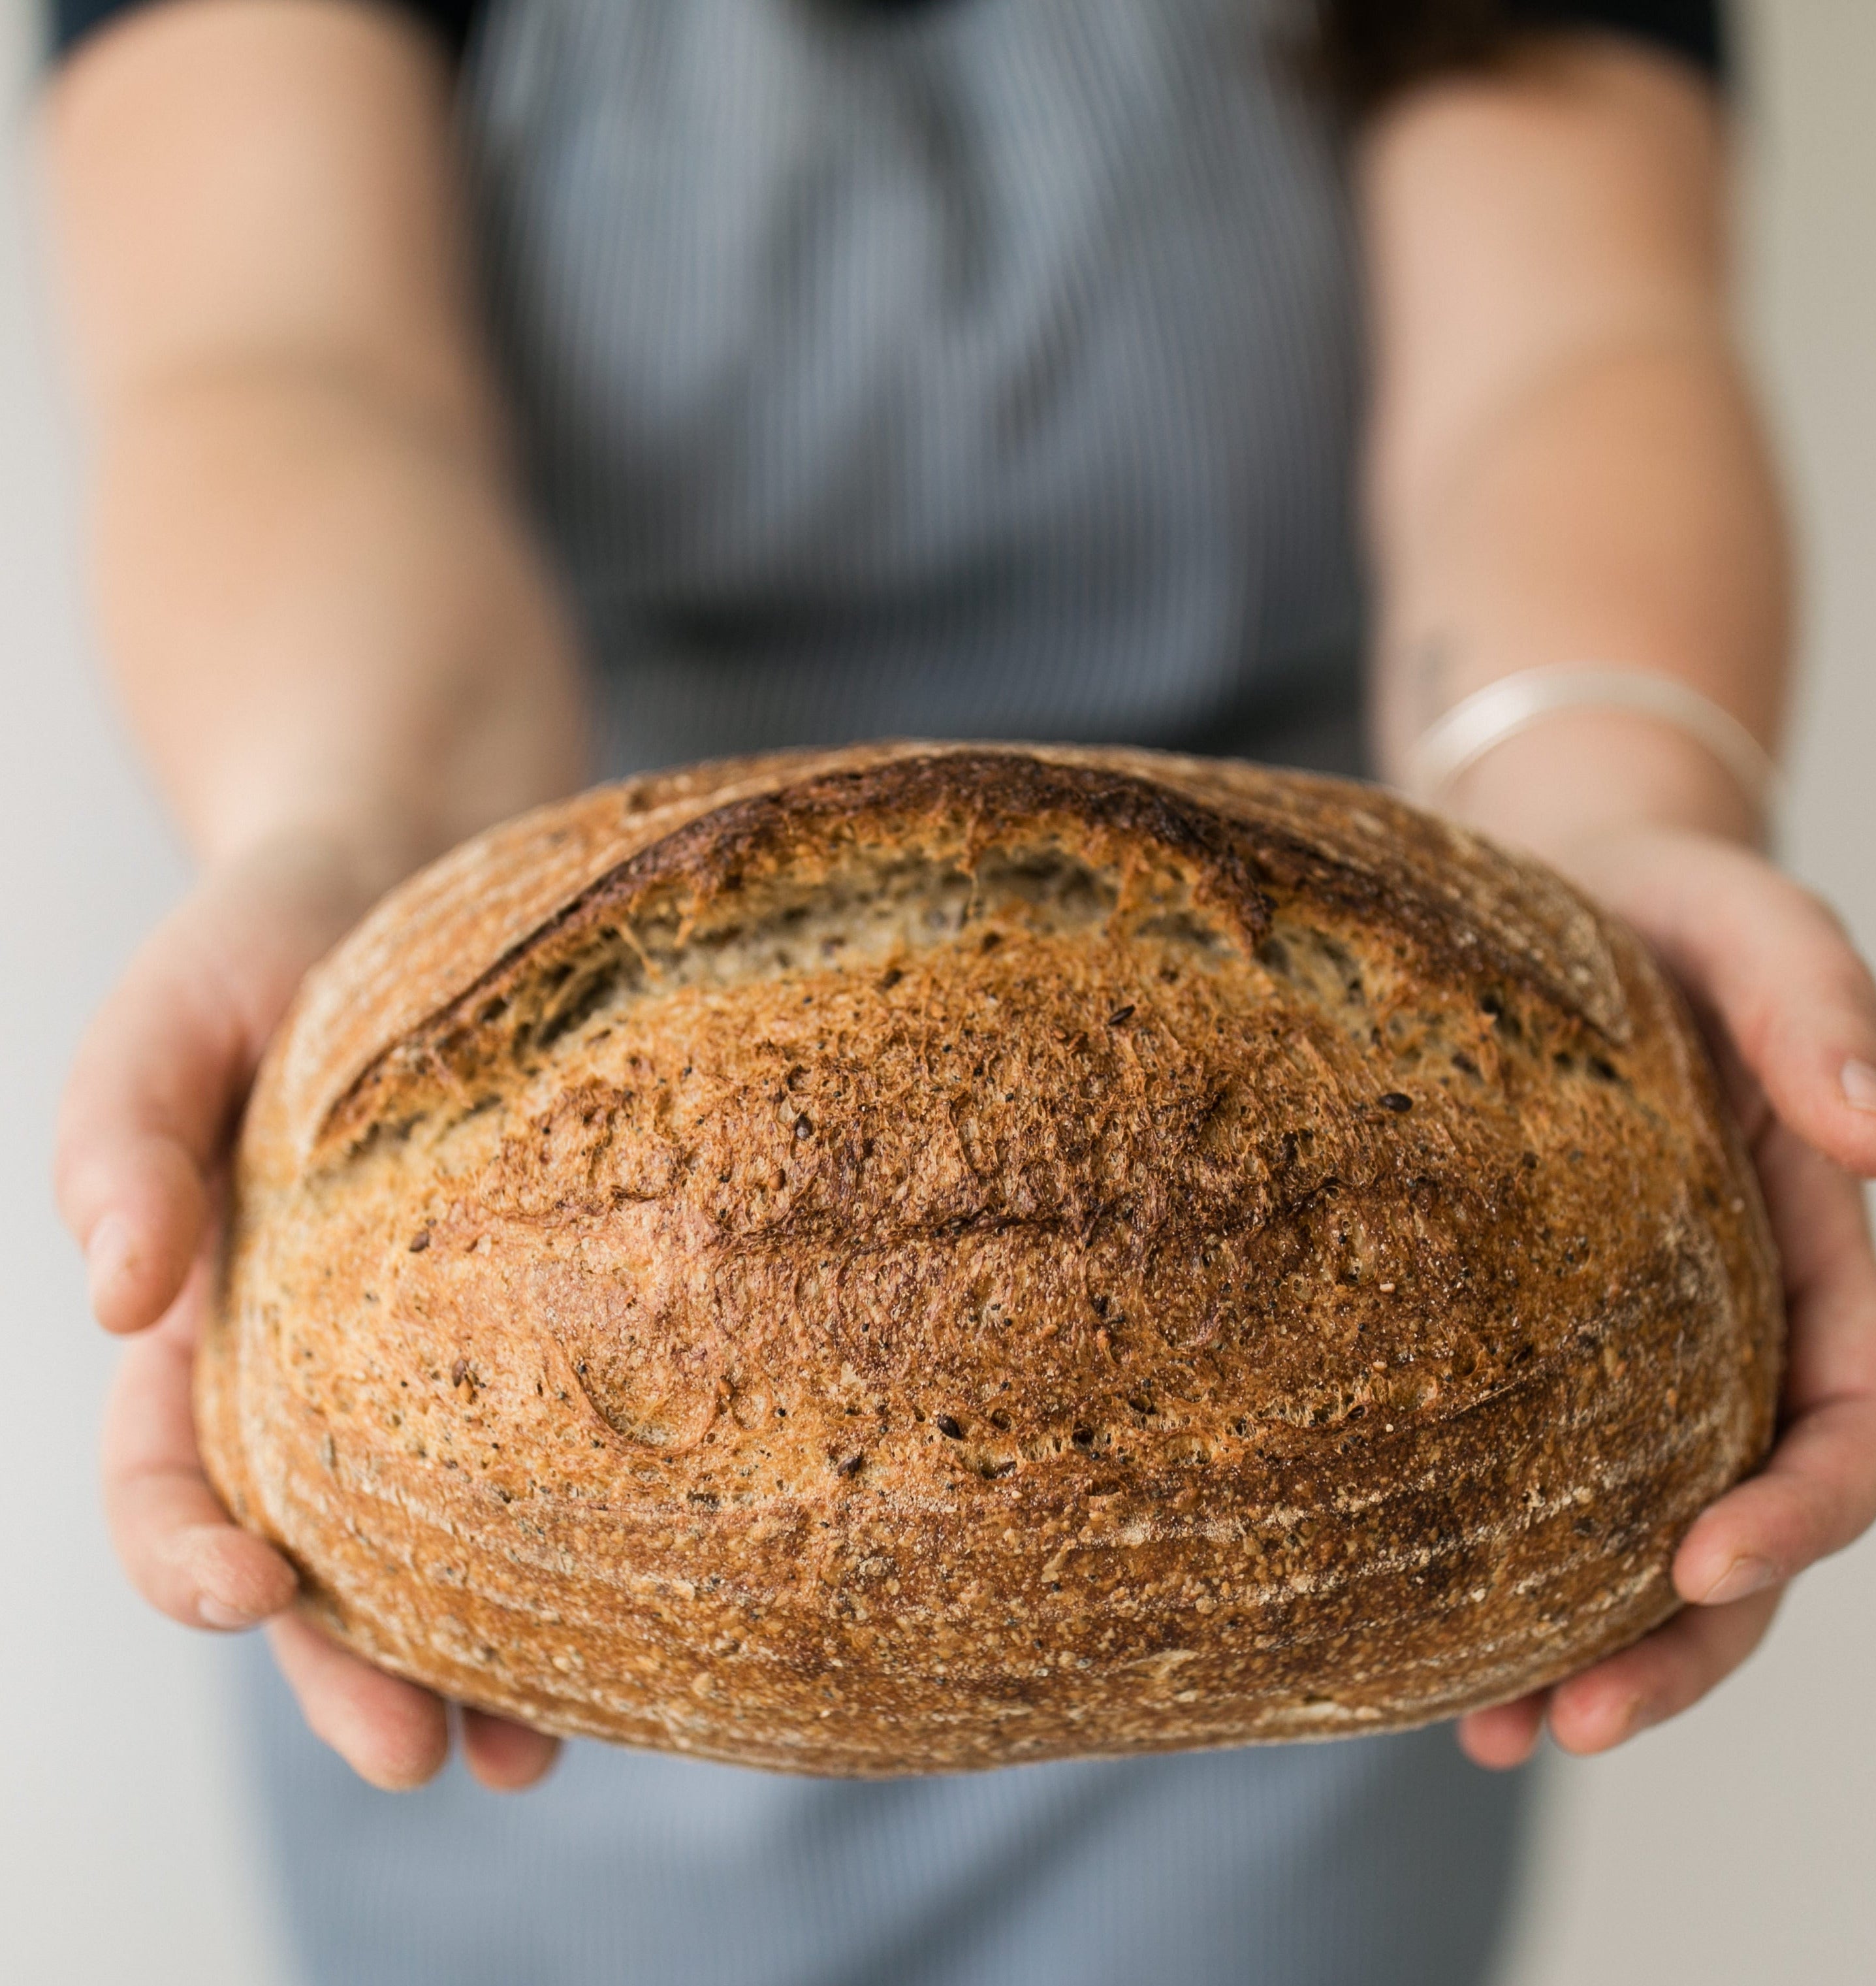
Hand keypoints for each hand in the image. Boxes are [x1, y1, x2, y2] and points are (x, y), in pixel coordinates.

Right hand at [55, 831, 561, 1793]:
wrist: (411, 862)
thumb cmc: (267, 943)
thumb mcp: (168, 1017)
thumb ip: (117, 1142)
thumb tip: (109, 1294)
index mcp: (207, 1320)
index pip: (170, 1479)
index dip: (190, 1558)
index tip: (252, 1597)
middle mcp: (319, 1364)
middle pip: (315, 1560)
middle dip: (351, 1672)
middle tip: (426, 1758)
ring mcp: (437, 1347)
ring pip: (442, 1539)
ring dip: (480, 1655)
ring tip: (537, 1752)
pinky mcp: (550, 1299)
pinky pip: (557, 1436)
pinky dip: (584, 1532)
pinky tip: (652, 1601)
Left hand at [1454, 825, 1875, 1766]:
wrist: (1553, 883)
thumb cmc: (1663, 901)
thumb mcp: (1746, 921)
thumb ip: (1817, 1009)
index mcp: (1812, 1250)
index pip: (1855, 1417)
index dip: (1806, 1508)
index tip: (1705, 1562)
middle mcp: (1734, 1324)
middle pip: (1750, 1527)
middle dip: (1683, 1643)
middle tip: (1567, 1720)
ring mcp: (1633, 1344)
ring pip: (1638, 1535)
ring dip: (1585, 1646)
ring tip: (1487, 1729)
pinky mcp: (1526, 1335)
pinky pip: (1534, 1470)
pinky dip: (1495, 1560)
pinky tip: (1418, 1633)